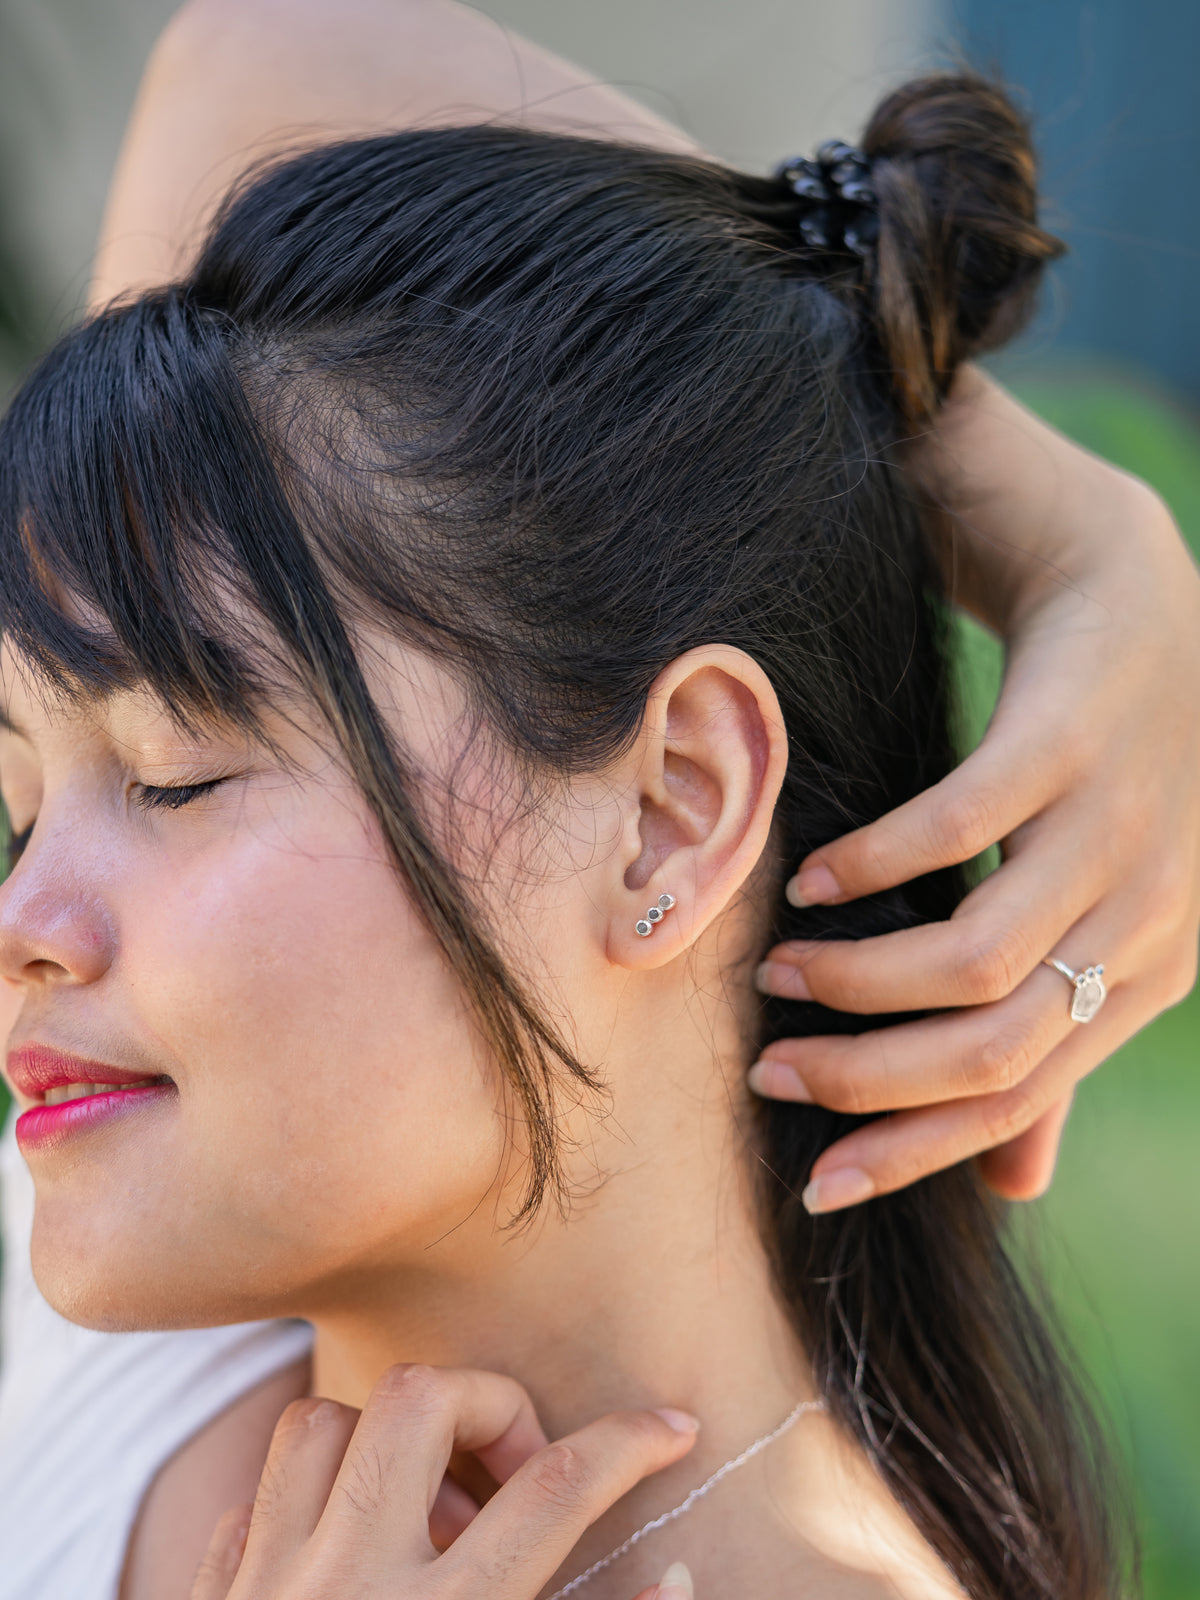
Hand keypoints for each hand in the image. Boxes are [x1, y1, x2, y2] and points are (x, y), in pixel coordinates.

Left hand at [189, 1362, 698, 1599]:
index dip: (630, 1444)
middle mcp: (349, 1589)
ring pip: (320, 1424)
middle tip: (515, 1473)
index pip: (556, 1492)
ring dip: (384, 1443)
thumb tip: (678, 1578)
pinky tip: (349, 1560)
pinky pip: (253, 1502)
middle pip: (418, 1401)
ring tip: (427, 1511)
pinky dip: (309, 1506)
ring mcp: (267, 1588)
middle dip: (486, 1405)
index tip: (673, 1428)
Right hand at [750, 374, 1199, 1210]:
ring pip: (976, 959)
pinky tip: (814, 874)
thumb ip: (1055, 1035)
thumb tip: (1014, 1187)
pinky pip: (957, 830)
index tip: (818, 1183)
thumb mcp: (1094, 909)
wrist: (1126, 590)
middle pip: (995, 1047)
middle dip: (868, 1078)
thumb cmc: (1098, 762)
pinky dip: (873, 866)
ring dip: (857, 981)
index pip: (1022, 1098)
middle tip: (772, 1070)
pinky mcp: (1070, 739)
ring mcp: (1118, 824)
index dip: (913, 1152)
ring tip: (780, 972)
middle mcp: (1153, 911)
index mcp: (1154, 969)